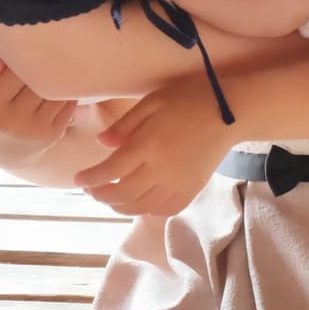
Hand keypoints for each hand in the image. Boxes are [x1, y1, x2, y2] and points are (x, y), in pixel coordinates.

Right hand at [0, 53, 77, 166]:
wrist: (8, 152)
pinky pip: (66, 101)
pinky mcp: (53, 133)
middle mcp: (12, 120)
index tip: (30, 49)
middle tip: (48, 50)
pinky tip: (62, 84)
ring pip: (54, 89)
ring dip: (58, 75)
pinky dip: (66, 90)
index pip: (14, 71)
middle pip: (37, 78)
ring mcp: (35, 128)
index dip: (25, 56)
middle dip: (43, 64)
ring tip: (57, 64)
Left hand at [74, 73, 234, 216]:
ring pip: (142, 207)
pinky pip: (165, 210)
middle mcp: (161, 169)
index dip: (91, 178)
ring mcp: (178, 183)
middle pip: (123, 194)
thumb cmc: (188, 98)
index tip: (78, 179)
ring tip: (109, 198)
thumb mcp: (152, 101)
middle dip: (101, 195)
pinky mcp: (192, 189)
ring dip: (120, 206)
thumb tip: (102, 144)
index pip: (111, 170)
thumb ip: (125, 124)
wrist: (230, 112)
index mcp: (148, 144)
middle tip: (89, 190)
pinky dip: (147, 211)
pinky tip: (139, 203)